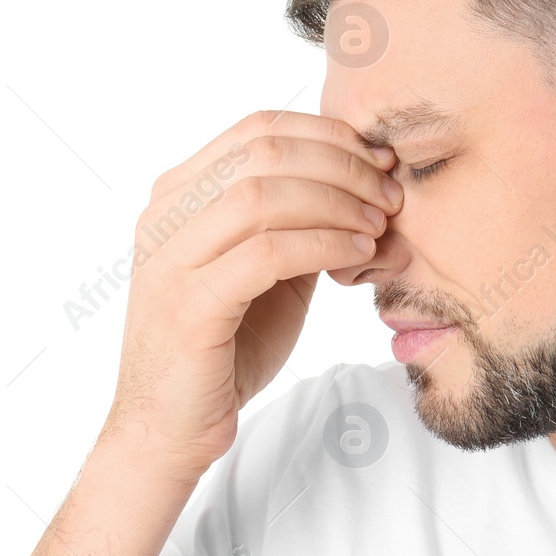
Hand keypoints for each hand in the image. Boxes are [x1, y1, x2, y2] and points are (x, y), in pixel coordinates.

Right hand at [103, 109, 400, 471]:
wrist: (170, 426)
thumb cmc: (225, 347)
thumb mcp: (271, 271)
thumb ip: (303, 224)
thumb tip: (373, 187)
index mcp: (179, 192)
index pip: (259, 128)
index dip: (329, 135)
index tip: (381, 159)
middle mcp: (165, 214)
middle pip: (266, 153)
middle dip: (343, 166)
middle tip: (390, 194)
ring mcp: (170, 256)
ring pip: (264, 195)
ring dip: (337, 203)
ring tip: (379, 225)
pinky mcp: (188, 304)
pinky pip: (267, 252)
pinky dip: (323, 244)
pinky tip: (358, 253)